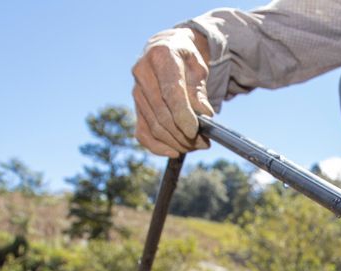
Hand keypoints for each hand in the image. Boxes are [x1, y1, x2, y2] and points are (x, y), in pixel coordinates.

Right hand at [132, 28, 214, 156]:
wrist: (165, 49)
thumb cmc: (185, 59)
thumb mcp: (198, 67)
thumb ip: (200, 90)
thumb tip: (204, 115)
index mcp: (161, 56)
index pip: (170, 92)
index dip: (182, 114)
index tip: (195, 131)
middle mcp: (143, 73)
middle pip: (162, 114)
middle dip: (183, 134)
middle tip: (204, 143)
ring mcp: (136, 91)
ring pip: (154, 127)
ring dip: (176, 142)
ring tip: (195, 146)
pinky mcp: (135, 107)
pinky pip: (142, 133)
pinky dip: (157, 147)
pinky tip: (174, 152)